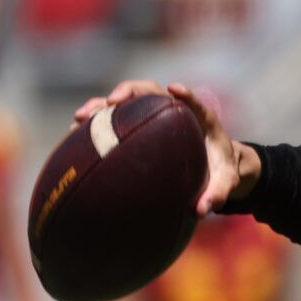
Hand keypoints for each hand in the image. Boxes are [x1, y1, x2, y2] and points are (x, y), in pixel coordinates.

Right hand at [72, 81, 258, 215]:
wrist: (211, 163)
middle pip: (149, 91)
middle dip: (128, 92)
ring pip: (126, 102)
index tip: (175, 89)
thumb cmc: (219, 169)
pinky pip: (115, 119)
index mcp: (201, 118)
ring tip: (81, 117)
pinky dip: (97, 123)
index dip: (185, 94)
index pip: (193, 101)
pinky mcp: (138, 123)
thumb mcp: (225, 181)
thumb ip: (219, 193)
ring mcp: (153, 114)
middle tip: (112, 101)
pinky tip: (74, 135)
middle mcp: (174, 109)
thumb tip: (200, 210)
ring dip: (102, 104)